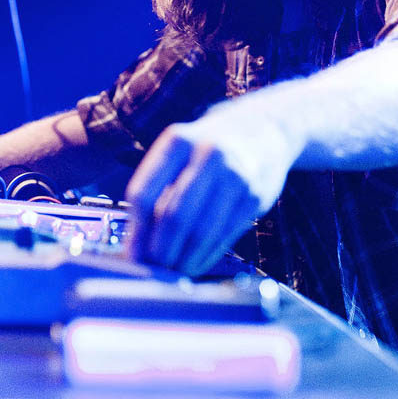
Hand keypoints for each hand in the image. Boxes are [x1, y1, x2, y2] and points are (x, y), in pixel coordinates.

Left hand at [124, 97, 296, 275]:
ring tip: (173, 271)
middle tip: (152, 269)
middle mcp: (208, 154)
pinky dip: (207, 255)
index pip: (144, 192)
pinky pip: (225, 235)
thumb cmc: (210, 146)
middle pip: (174, 215)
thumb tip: (137, 243)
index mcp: (179, 141)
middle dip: (160, 251)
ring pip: (201, 231)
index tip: (131, 255)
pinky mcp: (255, 196)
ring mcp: (236, 175)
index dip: (136, 231)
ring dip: (183, 258)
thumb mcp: (180, 150)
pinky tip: (196, 262)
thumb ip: (158, 188)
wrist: (265, 127)